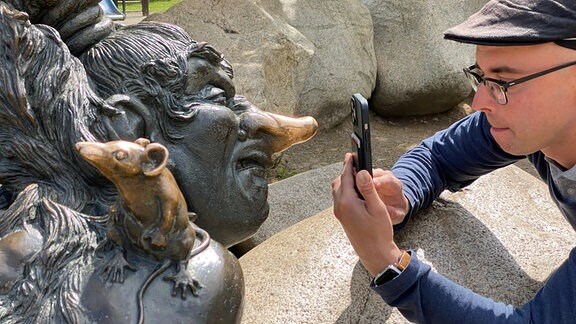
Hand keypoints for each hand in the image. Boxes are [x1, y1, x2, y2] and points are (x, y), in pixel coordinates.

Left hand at [332, 153, 402, 275]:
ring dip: (345, 181)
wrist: (375, 254)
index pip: (345, 177)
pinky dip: (346, 190)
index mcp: (347, 202)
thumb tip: (362, 172)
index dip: (349, 165)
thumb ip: (368, 189)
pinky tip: (356, 190)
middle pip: (339, 182)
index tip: (351, 155)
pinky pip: (340, 198)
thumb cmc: (379, 232)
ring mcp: (339, 213)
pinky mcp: (342, 217)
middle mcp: (339, 207)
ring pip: (338, 190)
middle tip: (356, 163)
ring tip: (357, 175)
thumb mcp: (377, 208)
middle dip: (346, 172)